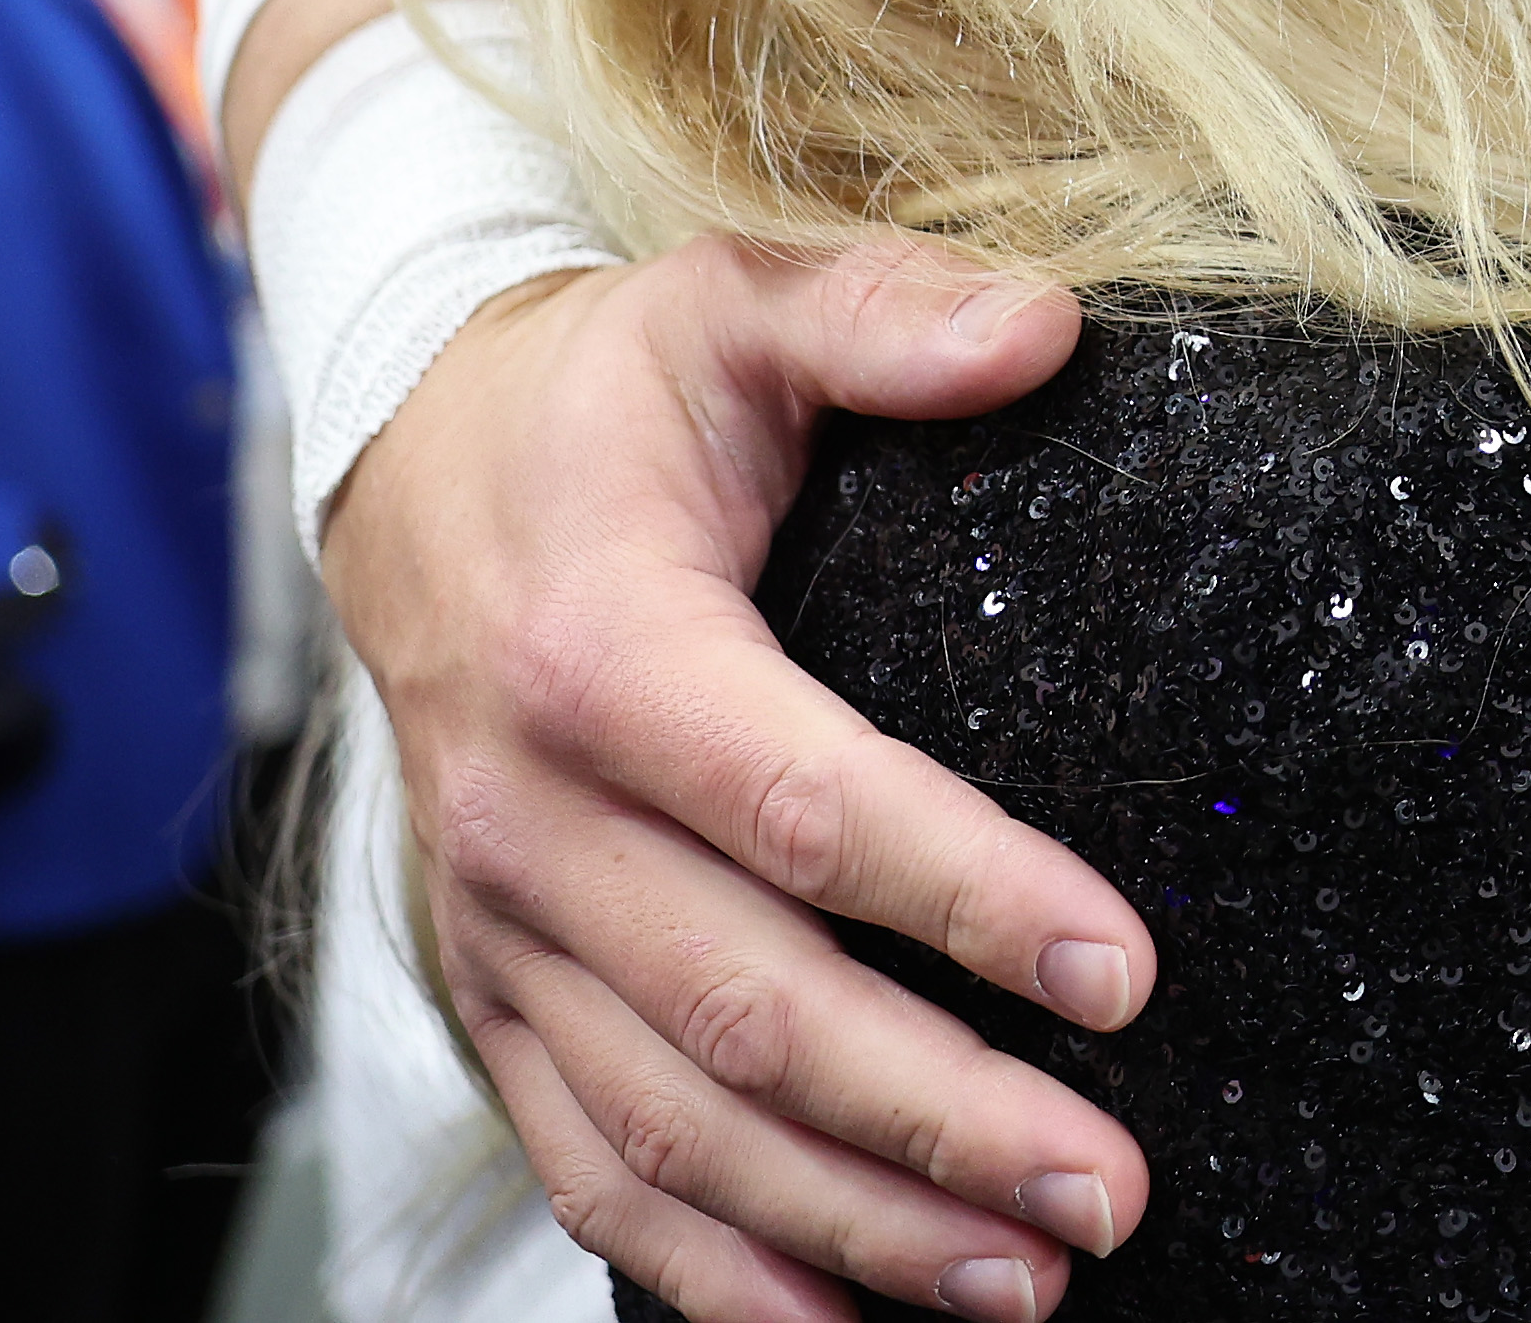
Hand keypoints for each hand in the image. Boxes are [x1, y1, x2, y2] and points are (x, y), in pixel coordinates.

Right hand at [335, 238, 1151, 1320]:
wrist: (406, 472)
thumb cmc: (604, 397)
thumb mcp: (732, 306)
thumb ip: (886, 316)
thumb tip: (1046, 328)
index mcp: (606, 654)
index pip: (806, 806)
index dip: (968, 897)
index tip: (1124, 971)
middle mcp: (537, 821)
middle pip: (753, 1011)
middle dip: (941, 1121)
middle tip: (1111, 1190)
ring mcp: (509, 930)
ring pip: (679, 1125)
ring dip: (856, 1224)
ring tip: (1027, 1279)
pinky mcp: (501, 995)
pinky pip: (592, 1165)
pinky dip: (710, 1267)